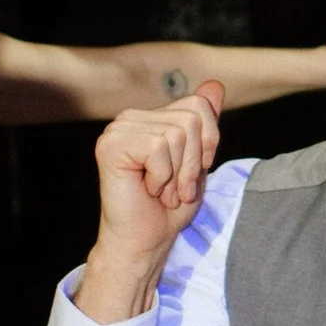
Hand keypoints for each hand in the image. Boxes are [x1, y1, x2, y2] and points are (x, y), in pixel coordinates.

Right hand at [77, 81, 224, 321]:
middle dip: (192, 163)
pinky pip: (158, 146)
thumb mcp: (197, 162)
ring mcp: (118, 129)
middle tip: (175, 188)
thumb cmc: (168, 208)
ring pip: (176, 133)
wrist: (145, 241)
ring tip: (162, 192)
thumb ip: (204, 123)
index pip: (199, 105)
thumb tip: (215, 84)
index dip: (207, 144)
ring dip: (177, 174)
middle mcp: (131, 118)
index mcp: (151, 118)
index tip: (191, 173)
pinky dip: (161, 176)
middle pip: (191, 118)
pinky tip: (147, 189)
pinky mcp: (110, 145)